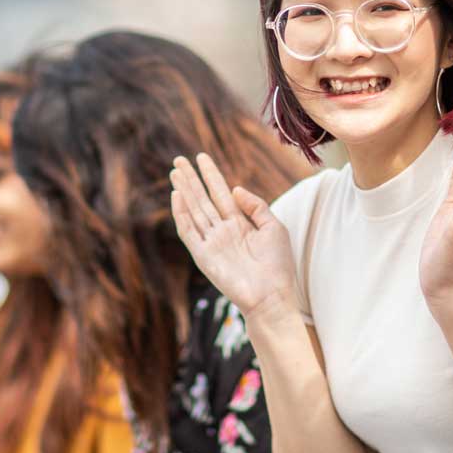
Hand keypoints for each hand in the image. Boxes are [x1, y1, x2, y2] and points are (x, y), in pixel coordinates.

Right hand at [170, 152, 298, 318]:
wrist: (272, 295)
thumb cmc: (277, 265)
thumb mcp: (273, 227)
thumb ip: (256, 206)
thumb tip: (235, 188)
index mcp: (239, 224)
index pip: (221, 194)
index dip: (211, 175)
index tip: (201, 157)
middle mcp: (222, 231)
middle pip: (203, 199)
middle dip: (191, 180)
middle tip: (179, 160)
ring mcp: (211, 243)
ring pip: (193, 211)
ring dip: (184, 191)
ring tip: (175, 171)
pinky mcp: (202, 255)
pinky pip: (188, 231)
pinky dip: (181, 214)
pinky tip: (177, 196)